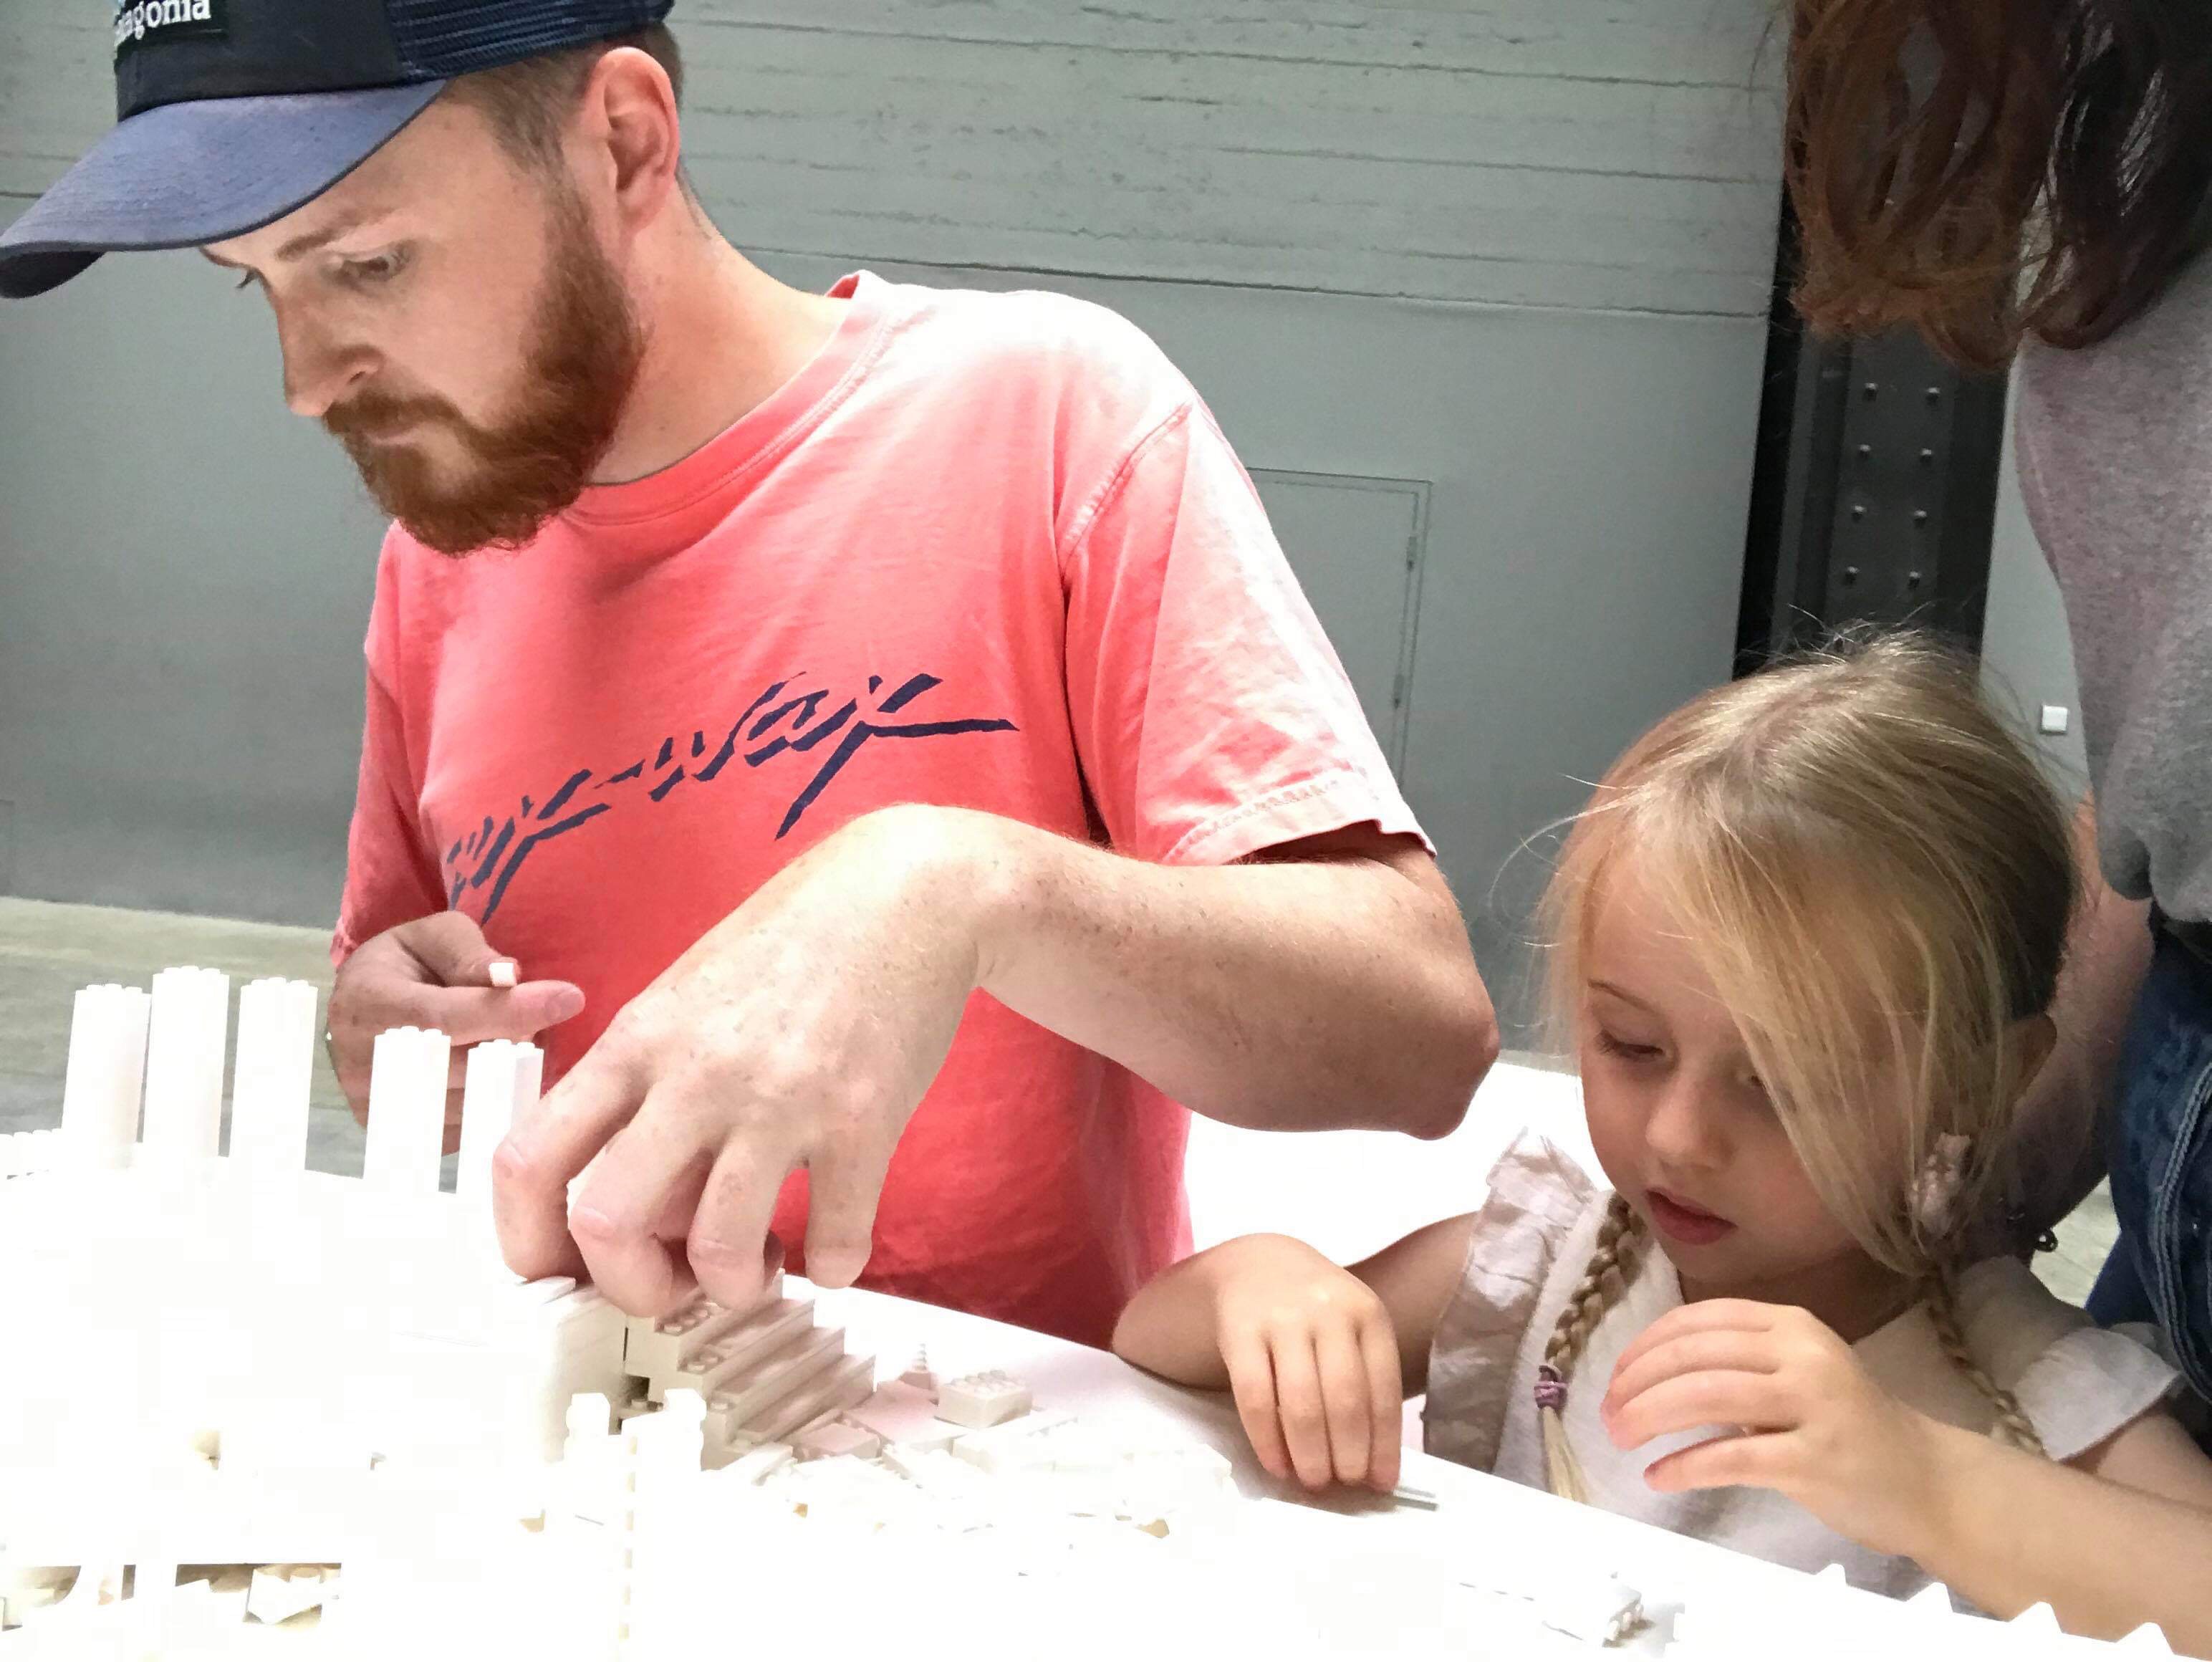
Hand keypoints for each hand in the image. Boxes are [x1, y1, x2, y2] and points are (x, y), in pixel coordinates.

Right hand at [327, 912, 584, 1140]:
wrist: (362, 1004)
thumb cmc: (408, 963)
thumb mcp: (435, 936)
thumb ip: (470, 954)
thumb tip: (510, 976)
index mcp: (369, 1001)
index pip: (445, 1016)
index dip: (509, 1011)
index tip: (569, 999)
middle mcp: (361, 1062)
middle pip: (459, 1067)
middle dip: (514, 1044)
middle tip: (540, 1025)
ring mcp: (374, 1105)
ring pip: (465, 1104)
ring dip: (506, 1077)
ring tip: (513, 1046)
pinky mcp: (393, 1132)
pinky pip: (461, 1129)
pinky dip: (490, 1104)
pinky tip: (496, 1077)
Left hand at [492, 806, 989, 1316]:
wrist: (905, 893)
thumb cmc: (792, 946)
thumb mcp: (686, 1002)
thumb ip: (647, 1097)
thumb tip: (643, 1214)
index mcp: (636, 1043)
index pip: (527, 1161)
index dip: (527, 1244)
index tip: (564, 1273)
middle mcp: (695, 1075)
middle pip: (607, 1224)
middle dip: (634, 1286)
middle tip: (675, 1284)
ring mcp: (781, 1101)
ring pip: (720, 1250)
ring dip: (737, 1285)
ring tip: (761, 1260)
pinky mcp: (863, 1122)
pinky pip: (836, 1242)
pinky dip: (832, 1265)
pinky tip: (833, 1242)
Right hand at [1208, 1235, 1403, 1493]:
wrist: (1256, 1266)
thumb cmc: (1317, 1313)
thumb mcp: (1353, 1327)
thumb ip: (1366, 1381)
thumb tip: (1376, 1466)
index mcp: (1367, 1313)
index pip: (1383, 1389)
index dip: (1383, 1444)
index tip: (1380, 1484)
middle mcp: (1327, 1311)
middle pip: (1344, 1399)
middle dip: (1348, 1454)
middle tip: (1344, 1485)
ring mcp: (1281, 1318)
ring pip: (1300, 1403)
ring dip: (1310, 1454)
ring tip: (1314, 1482)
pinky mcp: (1240, 1330)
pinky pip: (1254, 1397)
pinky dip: (1267, 1440)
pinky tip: (1276, 1465)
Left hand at [1600, 1299, 1945, 1558]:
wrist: (1926, 1479)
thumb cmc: (1846, 1426)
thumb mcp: (1793, 1374)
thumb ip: (1733, 1364)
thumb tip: (1646, 1376)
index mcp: (1789, 1325)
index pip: (1698, 1321)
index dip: (1645, 1347)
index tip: (1614, 1378)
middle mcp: (1801, 1354)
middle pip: (1693, 1356)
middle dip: (1637, 1385)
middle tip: (1607, 1416)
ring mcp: (1813, 1405)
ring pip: (1706, 1397)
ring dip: (1649, 1418)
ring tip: (1621, 1440)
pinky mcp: (1816, 1459)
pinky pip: (1732, 1457)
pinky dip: (1685, 1466)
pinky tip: (1659, 1477)